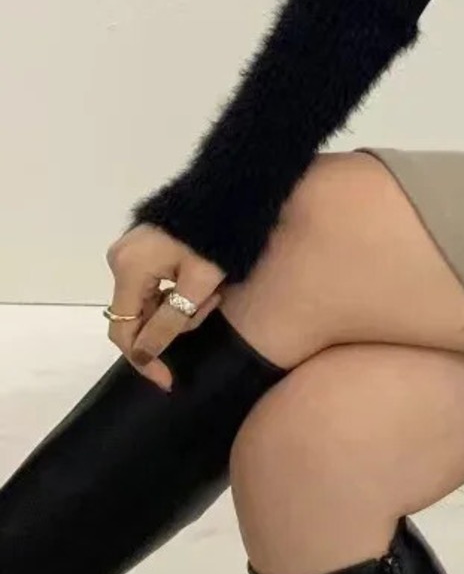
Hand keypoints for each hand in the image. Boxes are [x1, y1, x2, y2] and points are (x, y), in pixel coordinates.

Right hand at [104, 225, 224, 390]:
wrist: (232, 193)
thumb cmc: (220, 238)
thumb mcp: (200, 283)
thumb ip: (171, 321)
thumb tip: (144, 355)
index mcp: (129, 267)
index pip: (124, 330)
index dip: (145, 360)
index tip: (169, 380)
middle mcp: (120, 258)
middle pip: (138, 315)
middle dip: (174, 324)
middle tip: (211, 305)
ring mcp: (130, 250)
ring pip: (148, 301)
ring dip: (180, 307)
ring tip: (214, 290)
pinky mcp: (145, 246)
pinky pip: (153, 284)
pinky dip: (177, 292)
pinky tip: (205, 282)